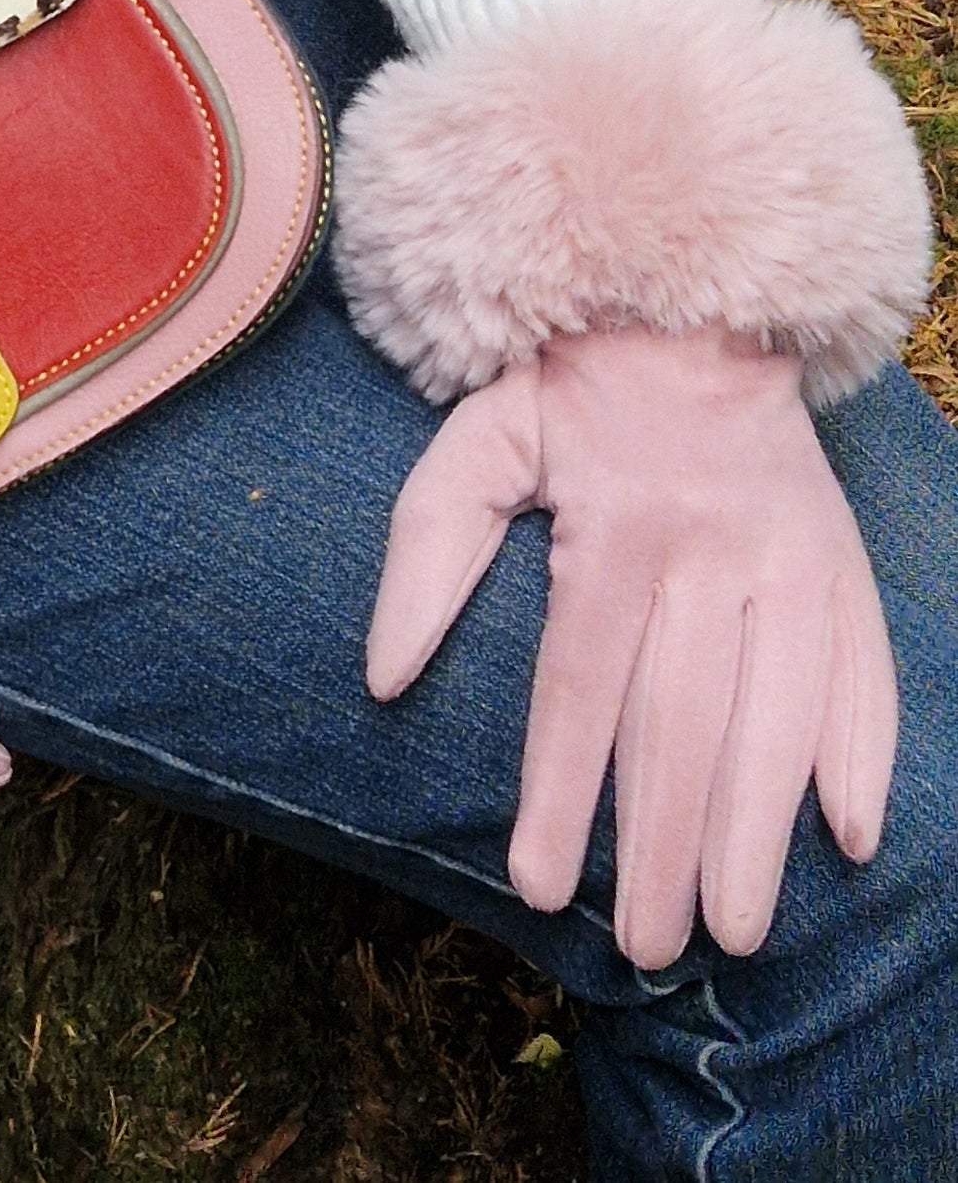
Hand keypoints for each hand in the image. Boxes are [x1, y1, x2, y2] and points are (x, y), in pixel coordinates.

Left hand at [365, 325, 896, 969]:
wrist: (688, 304)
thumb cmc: (564, 392)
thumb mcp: (475, 441)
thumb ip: (426, 550)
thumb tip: (385, 672)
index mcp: (616, 526)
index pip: (580, 687)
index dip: (556, 793)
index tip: (535, 886)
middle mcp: (712, 551)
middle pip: (682, 724)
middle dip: (658, 846)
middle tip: (642, 948)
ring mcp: (789, 558)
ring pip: (780, 717)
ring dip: (757, 831)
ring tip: (734, 928)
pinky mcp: (841, 560)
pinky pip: (866, 668)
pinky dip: (865, 754)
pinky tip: (852, 836)